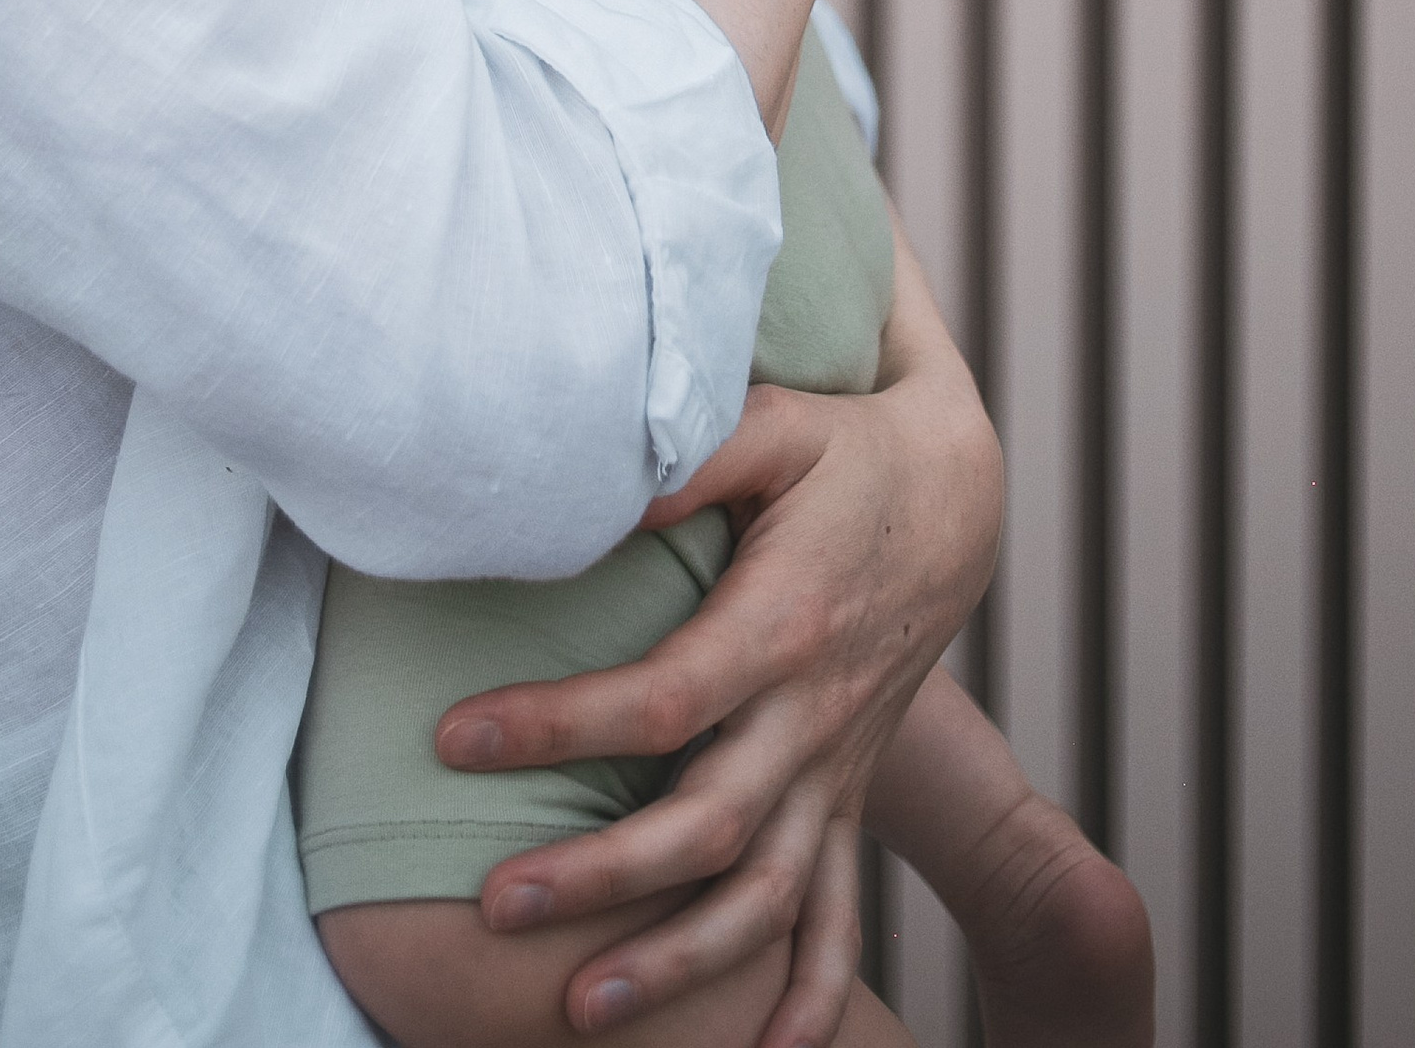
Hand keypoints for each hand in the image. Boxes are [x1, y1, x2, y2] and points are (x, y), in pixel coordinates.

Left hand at [435, 228, 1001, 1042]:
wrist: (960, 495)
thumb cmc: (846, 449)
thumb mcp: (777, 426)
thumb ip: (689, 460)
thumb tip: (590, 492)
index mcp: (785, 624)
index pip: (662, 700)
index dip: (559, 725)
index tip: (454, 737)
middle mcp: (815, 716)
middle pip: (708, 824)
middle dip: (603, 878)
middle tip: (495, 906)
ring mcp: (837, 768)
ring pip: (766, 898)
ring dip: (680, 965)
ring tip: (577, 1011)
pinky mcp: (848, 791)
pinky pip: (838, 913)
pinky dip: (809, 992)